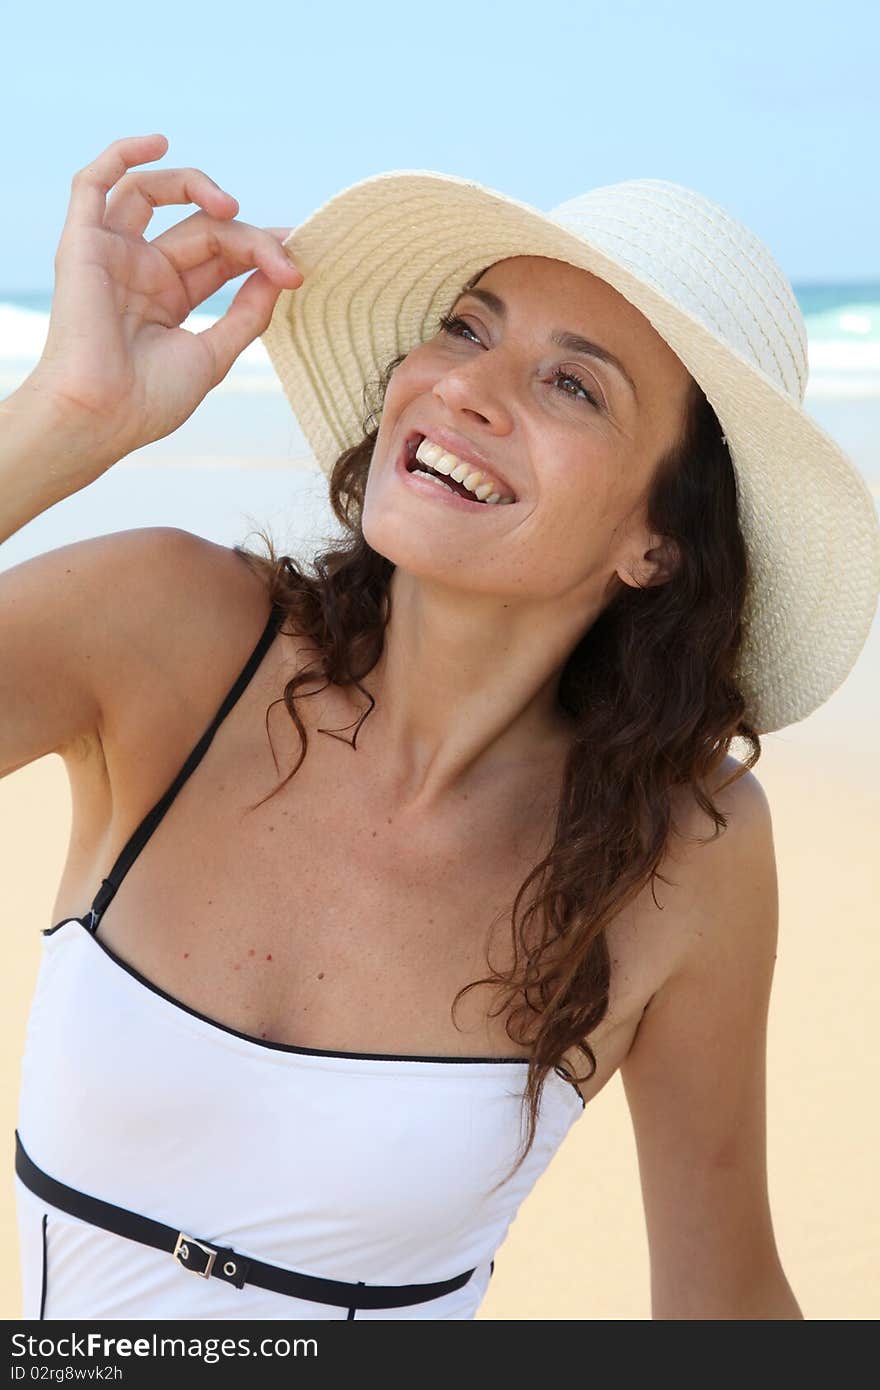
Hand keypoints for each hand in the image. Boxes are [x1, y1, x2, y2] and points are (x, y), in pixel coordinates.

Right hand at [28, 133, 302, 474]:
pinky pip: (94, 184)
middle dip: (248, 238)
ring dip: (198, 188)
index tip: (297, 264)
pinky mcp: (84, 243)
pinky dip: (122, 155)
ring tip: (232, 208)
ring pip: (156, 195)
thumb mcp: (214, 354)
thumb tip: (281, 275)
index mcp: (168, 300)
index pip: (220, 256)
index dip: (260, 250)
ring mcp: (112, 255)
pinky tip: (158, 142)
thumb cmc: (148, 401)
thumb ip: (247, 314)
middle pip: (201, 229)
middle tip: (283, 261)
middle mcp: (140, 271)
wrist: (100, 417)